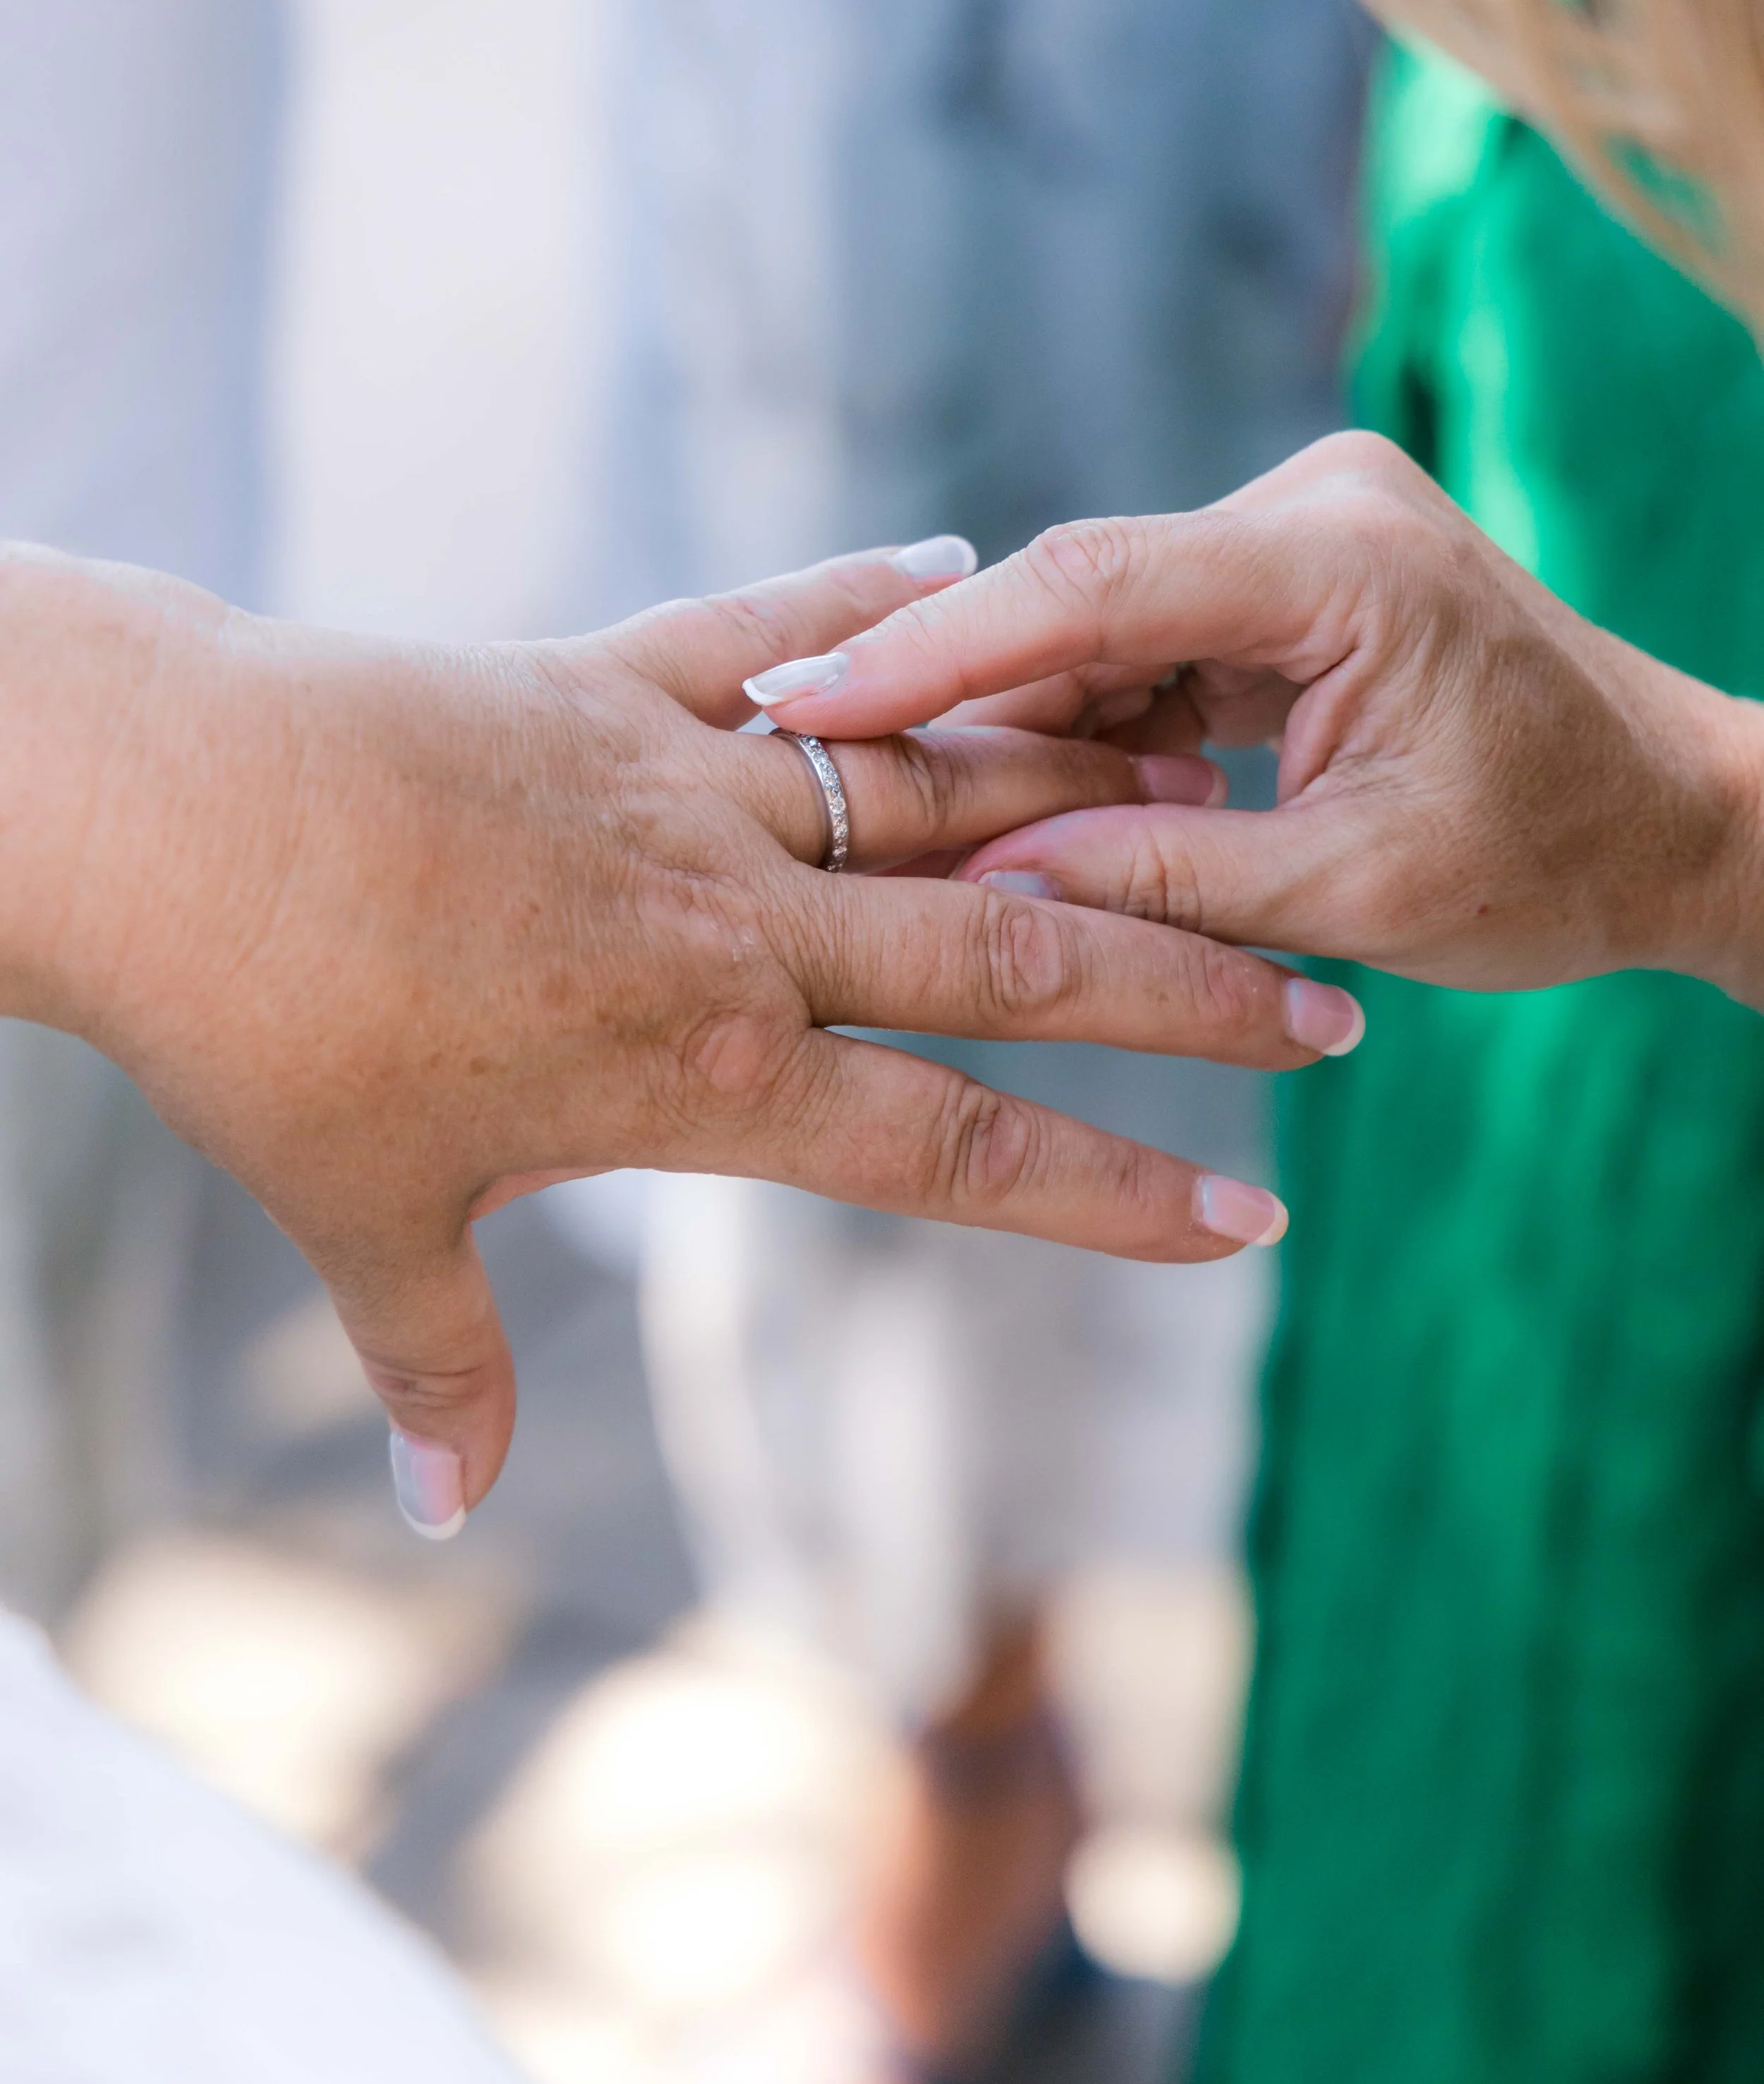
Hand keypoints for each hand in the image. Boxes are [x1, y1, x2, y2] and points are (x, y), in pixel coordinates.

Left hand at [0, 543, 1352, 1531]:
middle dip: (1184, 988)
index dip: (1114, 1198)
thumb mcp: (361, 1222)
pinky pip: (770, 633)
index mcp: (707, 1068)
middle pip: (1017, 954)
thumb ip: (440, 1364)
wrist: (168, 819)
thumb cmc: (259, 1032)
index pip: (962, 1147)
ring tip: (1214, 778)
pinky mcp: (609, 676)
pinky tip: (955, 566)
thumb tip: (448, 1516)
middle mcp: (740, 921)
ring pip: (940, 785)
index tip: (1247, 1225)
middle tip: (1322, 1004)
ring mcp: (687, 781)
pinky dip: (866, 604)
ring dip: (1085, 790)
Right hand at [743, 432, 1763, 1007]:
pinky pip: (1146, 647)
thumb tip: (983, 890)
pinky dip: (1077, 721)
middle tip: (798, 763)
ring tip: (879, 798)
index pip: (1092, 585)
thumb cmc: (1556, 857)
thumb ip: (1165, 882)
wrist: (1677, 818)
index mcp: (1343, 558)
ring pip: (1099, 625)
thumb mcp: (1356, 893)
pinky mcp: (1288, 581)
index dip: (932, 647)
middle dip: (946, 687)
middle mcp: (1312, 510)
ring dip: (1005, 714)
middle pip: (1077, 596)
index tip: (802, 699)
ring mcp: (1299, 537)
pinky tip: (997, 790)